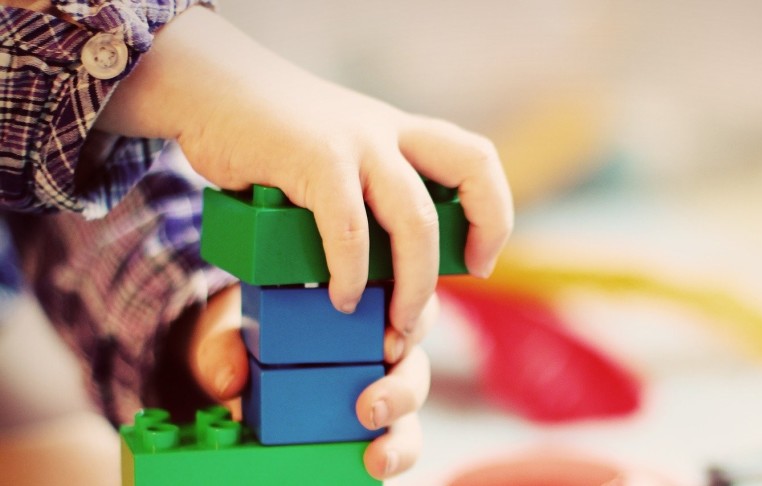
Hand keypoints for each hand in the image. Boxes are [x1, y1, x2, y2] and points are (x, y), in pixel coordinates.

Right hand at [97, 6, 513, 337]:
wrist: (210, 90)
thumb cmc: (271, 140)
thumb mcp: (338, 156)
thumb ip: (365, 194)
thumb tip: (383, 270)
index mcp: (401, 134)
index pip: (476, 161)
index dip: (493, 212)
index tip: (480, 260)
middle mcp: (389, 132)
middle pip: (472, 170)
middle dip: (480, 235)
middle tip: (454, 288)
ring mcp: (356, 141)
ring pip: (415, 219)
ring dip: (414, 283)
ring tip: (393, 324)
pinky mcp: (314, 157)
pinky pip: (348, 227)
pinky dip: (348, 272)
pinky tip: (337, 297)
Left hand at [188, 284, 436, 478]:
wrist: (238, 374)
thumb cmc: (250, 339)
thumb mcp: (232, 333)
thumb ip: (224, 348)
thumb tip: (230, 380)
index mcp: (362, 306)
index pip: (406, 303)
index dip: (412, 320)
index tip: (388, 343)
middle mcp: (381, 348)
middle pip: (415, 362)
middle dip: (403, 388)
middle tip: (371, 407)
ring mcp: (382, 390)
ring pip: (412, 409)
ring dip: (402, 434)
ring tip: (378, 456)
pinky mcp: (374, 429)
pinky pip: (399, 444)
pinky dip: (394, 456)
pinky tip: (374, 465)